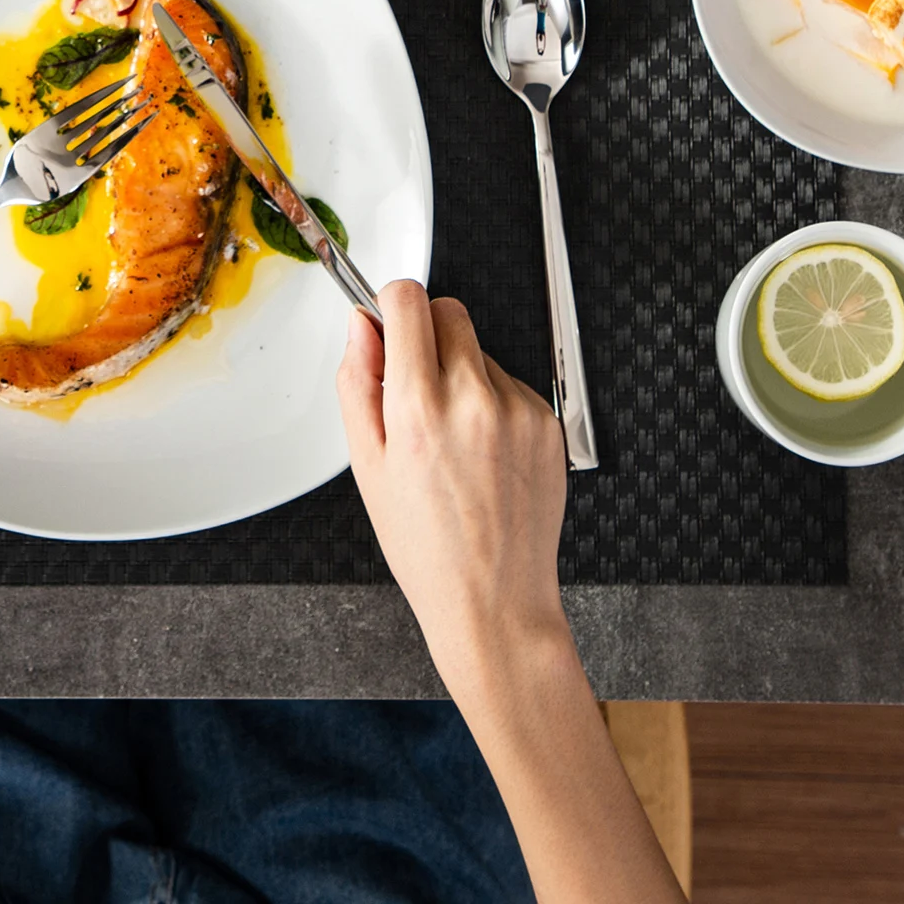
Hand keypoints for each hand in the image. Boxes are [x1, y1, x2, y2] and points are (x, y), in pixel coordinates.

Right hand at [338, 279, 571, 703]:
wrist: (495, 603)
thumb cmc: (427, 548)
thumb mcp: (366, 468)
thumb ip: (356, 383)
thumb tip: (360, 328)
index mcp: (419, 408)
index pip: (408, 301)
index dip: (389, 305)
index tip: (385, 323)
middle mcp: (473, 399)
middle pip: (448, 310)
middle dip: (425, 333)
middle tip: (414, 385)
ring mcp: (517, 409)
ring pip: (479, 349)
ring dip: (460, 372)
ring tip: (451, 438)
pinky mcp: (546, 421)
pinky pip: (509, 382)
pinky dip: (491, 402)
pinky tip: (482, 453)